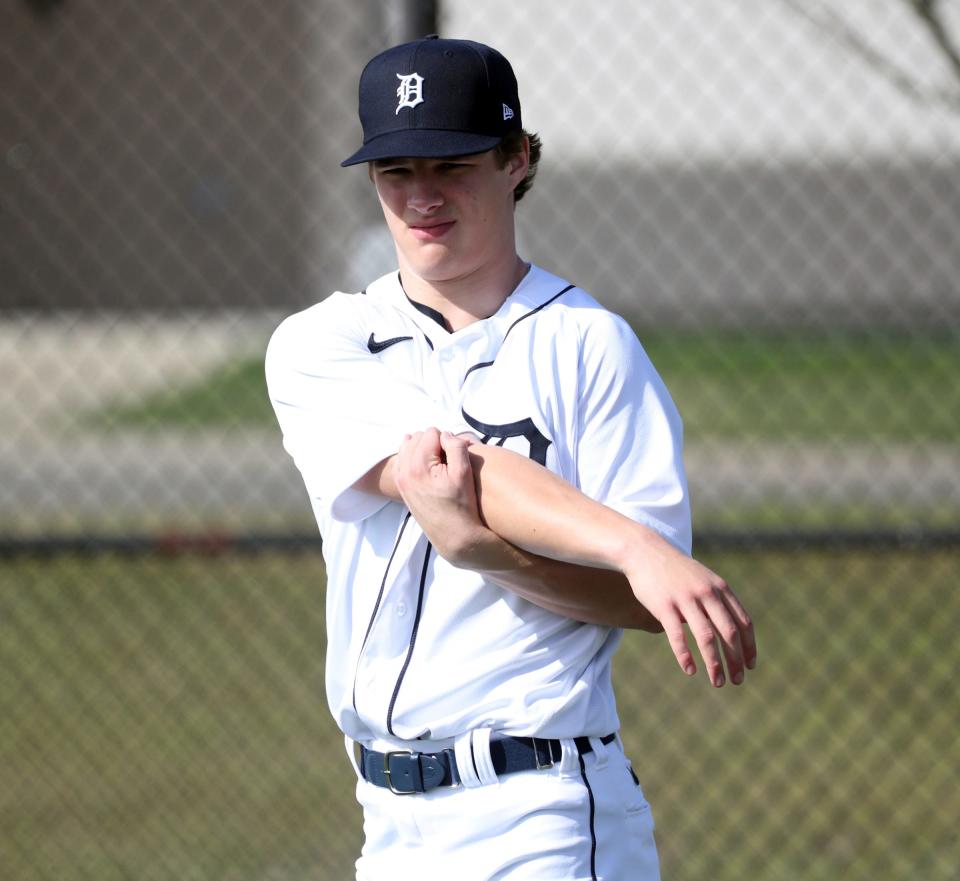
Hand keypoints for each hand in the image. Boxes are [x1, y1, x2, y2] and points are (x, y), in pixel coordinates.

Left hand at [394, 428, 492, 562]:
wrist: (452, 534)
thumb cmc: (461, 503)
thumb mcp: (464, 472)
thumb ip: (455, 446)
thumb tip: (444, 434)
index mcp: (419, 465)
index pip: (431, 432)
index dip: (446, 440)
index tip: (454, 456)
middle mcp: (405, 470)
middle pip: (417, 437)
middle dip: (433, 443)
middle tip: (447, 459)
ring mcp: (401, 479)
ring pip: (408, 446)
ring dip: (423, 449)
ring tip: (438, 462)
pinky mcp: (401, 486)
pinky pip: (403, 459)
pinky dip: (414, 457)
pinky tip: (427, 467)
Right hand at [620, 535, 756, 686]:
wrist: (644, 551)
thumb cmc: (675, 570)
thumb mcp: (703, 578)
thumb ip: (718, 599)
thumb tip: (730, 625)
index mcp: (720, 588)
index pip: (743, 622)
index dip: (749, 646)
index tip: (750, 665)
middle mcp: (707, 593)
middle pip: (729, 633)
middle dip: (736, 660)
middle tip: (737, 681)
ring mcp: (686, 599)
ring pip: (707, 637)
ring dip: (715, 664)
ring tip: (718, 682)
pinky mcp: (664, 606)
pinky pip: (678, 635)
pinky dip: (685, 655)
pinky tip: (690, 670)